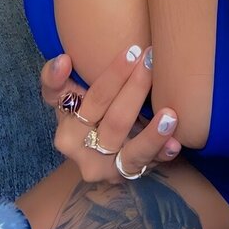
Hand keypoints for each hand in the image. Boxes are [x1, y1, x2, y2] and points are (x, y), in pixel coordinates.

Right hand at [41, 47, 181, 183]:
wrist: (90, 155)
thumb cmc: (80, 113)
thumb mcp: (62, 98)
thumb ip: (54, 79)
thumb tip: (62, 60)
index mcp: (67, 131)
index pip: (93, 100)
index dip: (112, 77)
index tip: (131, 52)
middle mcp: (86, 155)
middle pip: (115, 121)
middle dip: (136, 89)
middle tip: (154, 61)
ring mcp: (108, 169)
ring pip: (132, 152)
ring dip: (152, 134)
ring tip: (170, 114)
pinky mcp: (128, 176)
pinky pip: (148, 167)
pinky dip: (162, 154)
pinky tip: (175, 144)